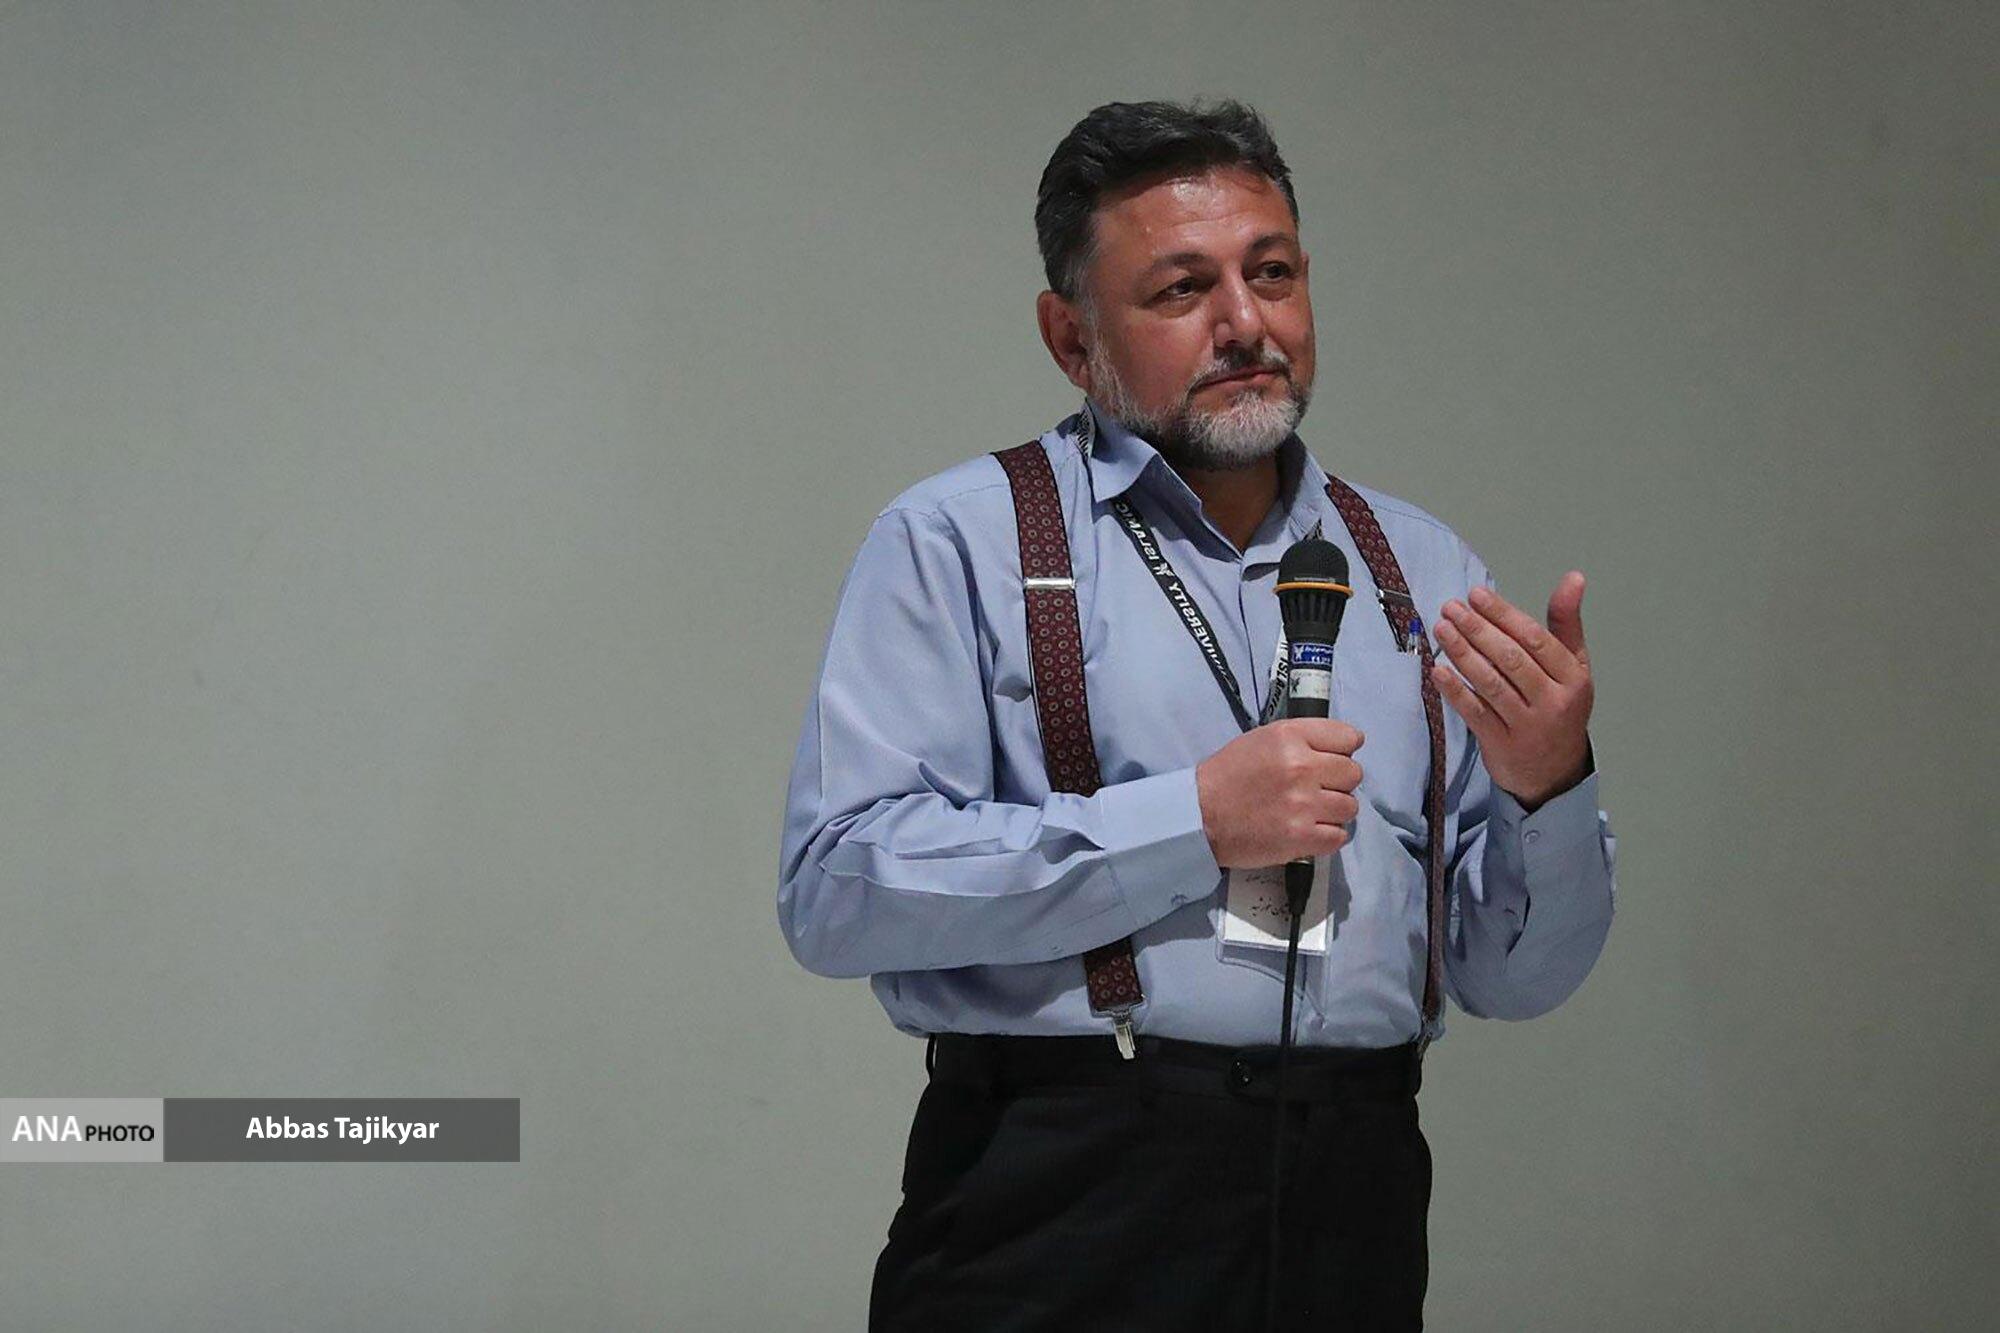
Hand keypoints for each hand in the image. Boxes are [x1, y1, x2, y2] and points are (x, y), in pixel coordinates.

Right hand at [1195, 719, 1365, 868]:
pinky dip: (1327, 836)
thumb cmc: (1229, 776)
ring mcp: (1303, 805)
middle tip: (1316, 789)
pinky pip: (1339, 836)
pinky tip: (1308, 831)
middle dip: (1338, 782)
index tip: (1330, 760)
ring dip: (1334, 811)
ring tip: (1310, 812)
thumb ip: (1302, 739)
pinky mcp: (1301, 838)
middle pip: (1353, 773)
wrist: (1199, 816)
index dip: (1342, 750)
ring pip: (1350, 807)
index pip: (1349, 738)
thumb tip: (1342, 750)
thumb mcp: (1263, 740)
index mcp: (1290, 737)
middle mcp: (1301, 767)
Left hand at [1430, 572, 1593, 809]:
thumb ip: (1566, 623)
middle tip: (1451, 607)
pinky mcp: (1502, 745)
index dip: (1503, 615)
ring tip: (1441, 628)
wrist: (1555, 772)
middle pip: (1511, 659)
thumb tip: (1574, 577)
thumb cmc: (1560, 707)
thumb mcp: (1573, 666)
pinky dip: (1455, 691)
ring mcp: (1527, 726)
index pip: (1534, 639)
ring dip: (1462, 653)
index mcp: (1573, 678)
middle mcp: (1553, 702)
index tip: (1477, 595)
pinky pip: (1475, 713)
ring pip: (1491, 684)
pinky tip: (1437, 670)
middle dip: (1478, 630)